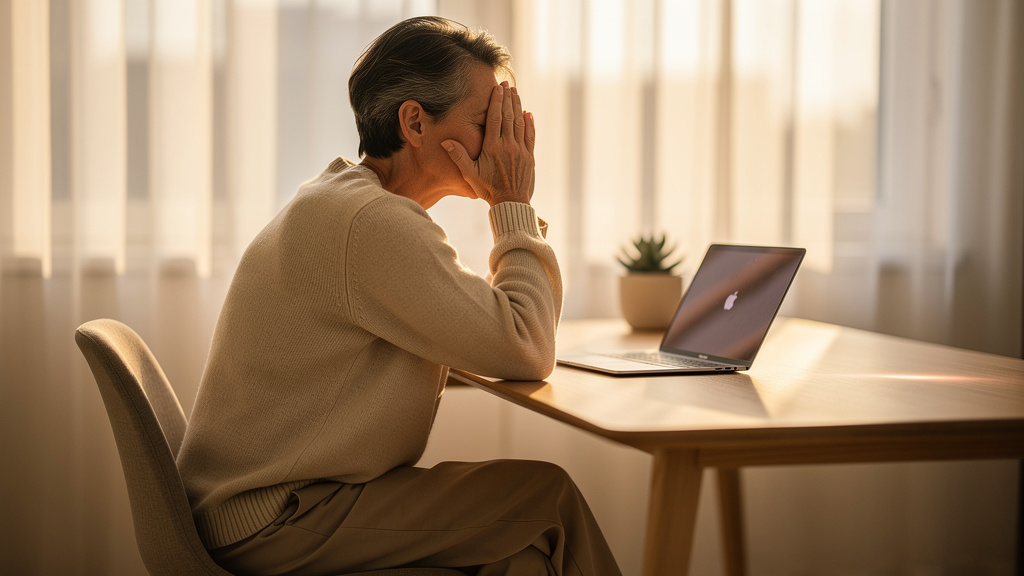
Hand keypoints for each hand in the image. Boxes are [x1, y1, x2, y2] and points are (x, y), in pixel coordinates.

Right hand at [443, 82, 535, 205]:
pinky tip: (527, 114)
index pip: (495, 118)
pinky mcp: (530, 157)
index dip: (497, 101)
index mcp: (492, 148)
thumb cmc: (488, 190)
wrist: (510, 204)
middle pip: (508, 116)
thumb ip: (458, 156)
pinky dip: (529, 123)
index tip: (498, 89)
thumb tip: (445, 142)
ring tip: (515, 93)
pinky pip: (530, 135)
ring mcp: (521, 151)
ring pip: (519, 123)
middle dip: (507, 99)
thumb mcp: (469, 174)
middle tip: (507, 85)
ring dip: (517, 106)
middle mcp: (508, 146)